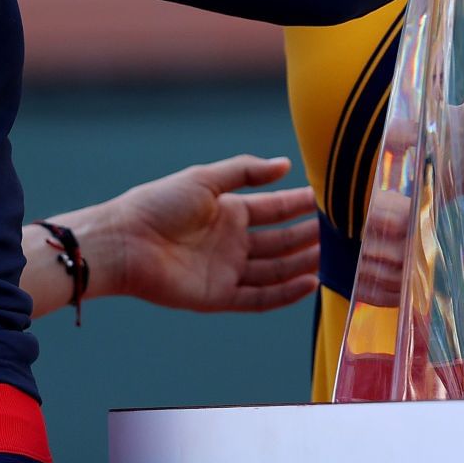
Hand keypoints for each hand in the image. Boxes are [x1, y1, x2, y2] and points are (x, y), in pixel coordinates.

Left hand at [81, 154, 319, 313]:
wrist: (125, 242)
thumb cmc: (158, 203)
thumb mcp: (204, 178)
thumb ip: (246, 172)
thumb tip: (286, 164)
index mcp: (229, 211)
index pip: (273, 209)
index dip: (298, 205)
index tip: (326, 200)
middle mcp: (232, 242)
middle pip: (279, 241)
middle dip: (306, 236)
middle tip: (338, 232)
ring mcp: (227, 270)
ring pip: (275, 269)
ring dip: (301, 264)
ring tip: (330, 257)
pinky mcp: (219, 296)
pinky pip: (259, 297)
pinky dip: (285, 293)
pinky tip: (309, 283)